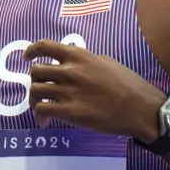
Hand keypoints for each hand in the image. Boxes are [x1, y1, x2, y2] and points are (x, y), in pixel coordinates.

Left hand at [24, 40, 166, 141]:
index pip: (45, 46)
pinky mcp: (69, 112)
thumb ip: (86, 61)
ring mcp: (68, 92)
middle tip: (41, 90)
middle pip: (36, 71)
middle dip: (35, 81)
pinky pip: (42, 110)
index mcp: (80, 56)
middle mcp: (70, 71)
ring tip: (41, 108)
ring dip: (34, 100)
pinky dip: (39, 116)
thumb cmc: (129, 84)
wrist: (141, 109)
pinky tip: (45, 122)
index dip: (32, 51)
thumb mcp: (107, 63)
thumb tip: (74, 65)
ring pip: (35, 91)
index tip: (28, 57)